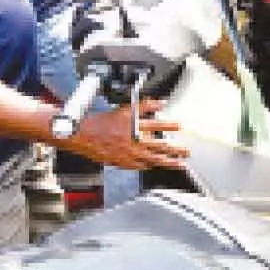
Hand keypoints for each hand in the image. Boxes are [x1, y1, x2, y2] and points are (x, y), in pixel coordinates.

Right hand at [59, 100, 188, 170]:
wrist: (83, 135)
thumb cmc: (101, 122)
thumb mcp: (124, 108)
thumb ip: (143, 105)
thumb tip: (159, 103)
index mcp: (132, 125)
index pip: (156, 124)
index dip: (169, 125)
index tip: (180, 126)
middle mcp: (132, 141)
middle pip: (158, 146)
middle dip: (175, 150)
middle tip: (186, 151)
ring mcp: (128, 153)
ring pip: (152, 159)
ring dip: (167, 162)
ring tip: (178, 164)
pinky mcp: (122, 162)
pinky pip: (139, 166)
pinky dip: (148, 166)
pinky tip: (154, 166)